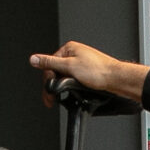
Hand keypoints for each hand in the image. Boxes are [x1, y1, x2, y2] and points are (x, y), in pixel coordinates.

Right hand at [30, 40, 149, 104]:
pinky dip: (71, 87)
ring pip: (64, 77)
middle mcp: (74, 54)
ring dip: (63, 87)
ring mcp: (80, 63)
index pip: (49, 64)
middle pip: (56, 71)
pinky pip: (73, 80)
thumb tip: (34, 59)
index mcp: (68, 49)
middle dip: (54, 85)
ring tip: (66, 96)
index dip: (48, 80)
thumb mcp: (69, 67)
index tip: (48, 94)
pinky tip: (75, 92)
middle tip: (53, 100)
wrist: (115, 79)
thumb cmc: (98, 71)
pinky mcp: (86, 72)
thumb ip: (49, 63)